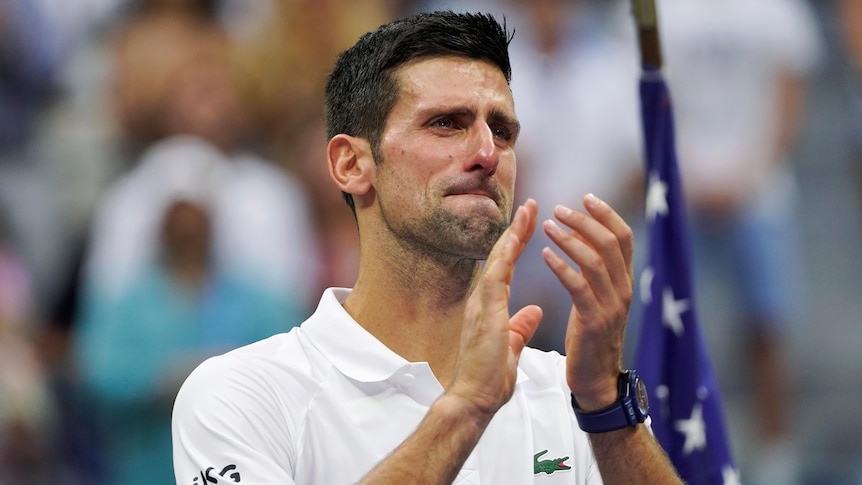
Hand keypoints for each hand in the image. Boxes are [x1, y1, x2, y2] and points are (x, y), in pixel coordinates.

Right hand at [447, 199, 542, 419]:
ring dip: (513, 233)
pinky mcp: (484, 310)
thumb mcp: (510, 346)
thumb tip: (534, 312)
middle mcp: (482, 299)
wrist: (473, 398)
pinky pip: (495, 274)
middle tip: (530, 204)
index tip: (530, 224)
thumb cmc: (488, 378)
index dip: (517, 244)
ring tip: (529, 209)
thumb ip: (520, 326)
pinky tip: (516, 236)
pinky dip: (505, 254)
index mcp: (490, 306)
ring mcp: (481, 302)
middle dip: (516, 229)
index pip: (505, 267)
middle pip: (500, 255)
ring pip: (498, 258)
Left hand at [541, 194, 633, 409]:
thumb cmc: (590, 336)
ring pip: (595, 261)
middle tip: (559, 209)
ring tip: (547, 227)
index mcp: (624, 282)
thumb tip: (583, 234)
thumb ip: (593, 269)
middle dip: (585, 221)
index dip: (606, 214)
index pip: (624, 237)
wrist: (595, 380)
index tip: (586, 197)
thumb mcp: (596, 297)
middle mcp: (623, 290)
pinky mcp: (595, 322)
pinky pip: (579, 287)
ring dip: (570, 239)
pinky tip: (544, 255)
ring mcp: (612, 306)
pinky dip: (562, 267)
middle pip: (611, 243)